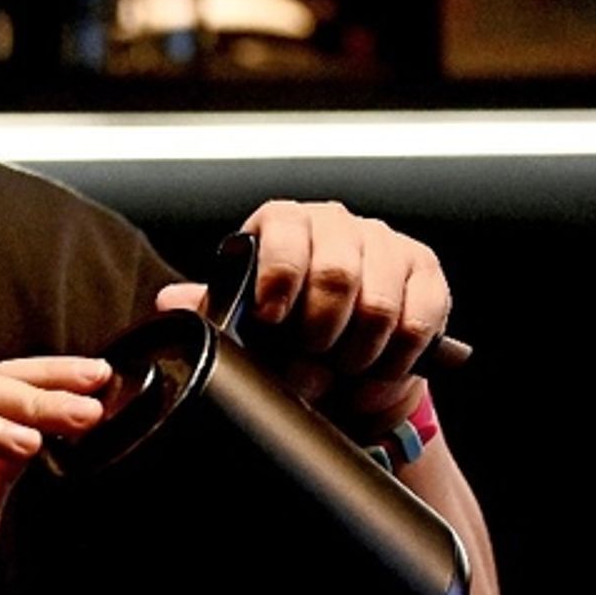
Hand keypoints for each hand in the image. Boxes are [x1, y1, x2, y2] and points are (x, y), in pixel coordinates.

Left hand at [156, 201, 450, 431]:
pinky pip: (418, 321)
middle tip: (308, 356)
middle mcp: (335, 224)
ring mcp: (384, 244)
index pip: (283, 232)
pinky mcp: (424, 274)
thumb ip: (209, 309)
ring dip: (356, 353)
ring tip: (338, 369)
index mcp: (283, 223)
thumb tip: (171, 302)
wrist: (335, 353)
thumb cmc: (281, 326)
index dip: (279, 276)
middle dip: (319, 331)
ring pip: (379, 304)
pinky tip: (374, 371)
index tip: (270, 317)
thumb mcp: (240, 319)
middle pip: (336, 274)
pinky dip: (394, 359)